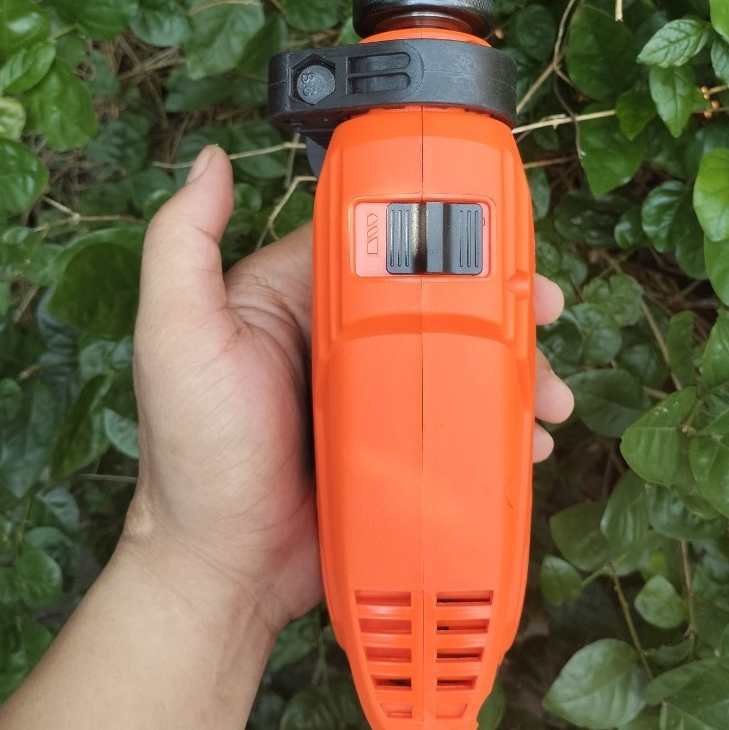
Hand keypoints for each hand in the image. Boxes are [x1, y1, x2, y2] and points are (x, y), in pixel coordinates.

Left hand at [127, 145, 572, 636]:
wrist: (224, 567)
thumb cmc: (195, 453)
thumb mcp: (177, 335)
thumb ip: (184, 244)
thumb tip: (213, 161)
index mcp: (299, 298)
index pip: (380, 240)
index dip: (441, 228)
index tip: (494, 234)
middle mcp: (341, 338)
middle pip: (437, 297)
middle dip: (499, 298)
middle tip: (544, 310)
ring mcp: (374, 394)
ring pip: (458, 359)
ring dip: (513, 364)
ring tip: (551, 392)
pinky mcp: (397, 444)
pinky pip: (456, 418)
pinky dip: (498, 421)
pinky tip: (529, 437)